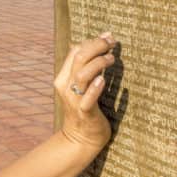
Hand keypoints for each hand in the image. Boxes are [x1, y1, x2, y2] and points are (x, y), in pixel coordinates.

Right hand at [53, 33, 117, 152]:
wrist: (81, 140)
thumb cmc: (86, 109)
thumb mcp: (82, 86)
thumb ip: (87, 67)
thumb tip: (100, 42)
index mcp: (64, 78)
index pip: (75, 51)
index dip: (92, 41)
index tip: (108, 36)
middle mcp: (66, 87)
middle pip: (79, 58)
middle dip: (97, 46)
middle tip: (112, 43)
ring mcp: (74, 100)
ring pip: (82, 74)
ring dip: (98, 63)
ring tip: (112, 59)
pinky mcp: (84, 113)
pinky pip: (87, 99)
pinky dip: (94, 88)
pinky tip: (103, 80)